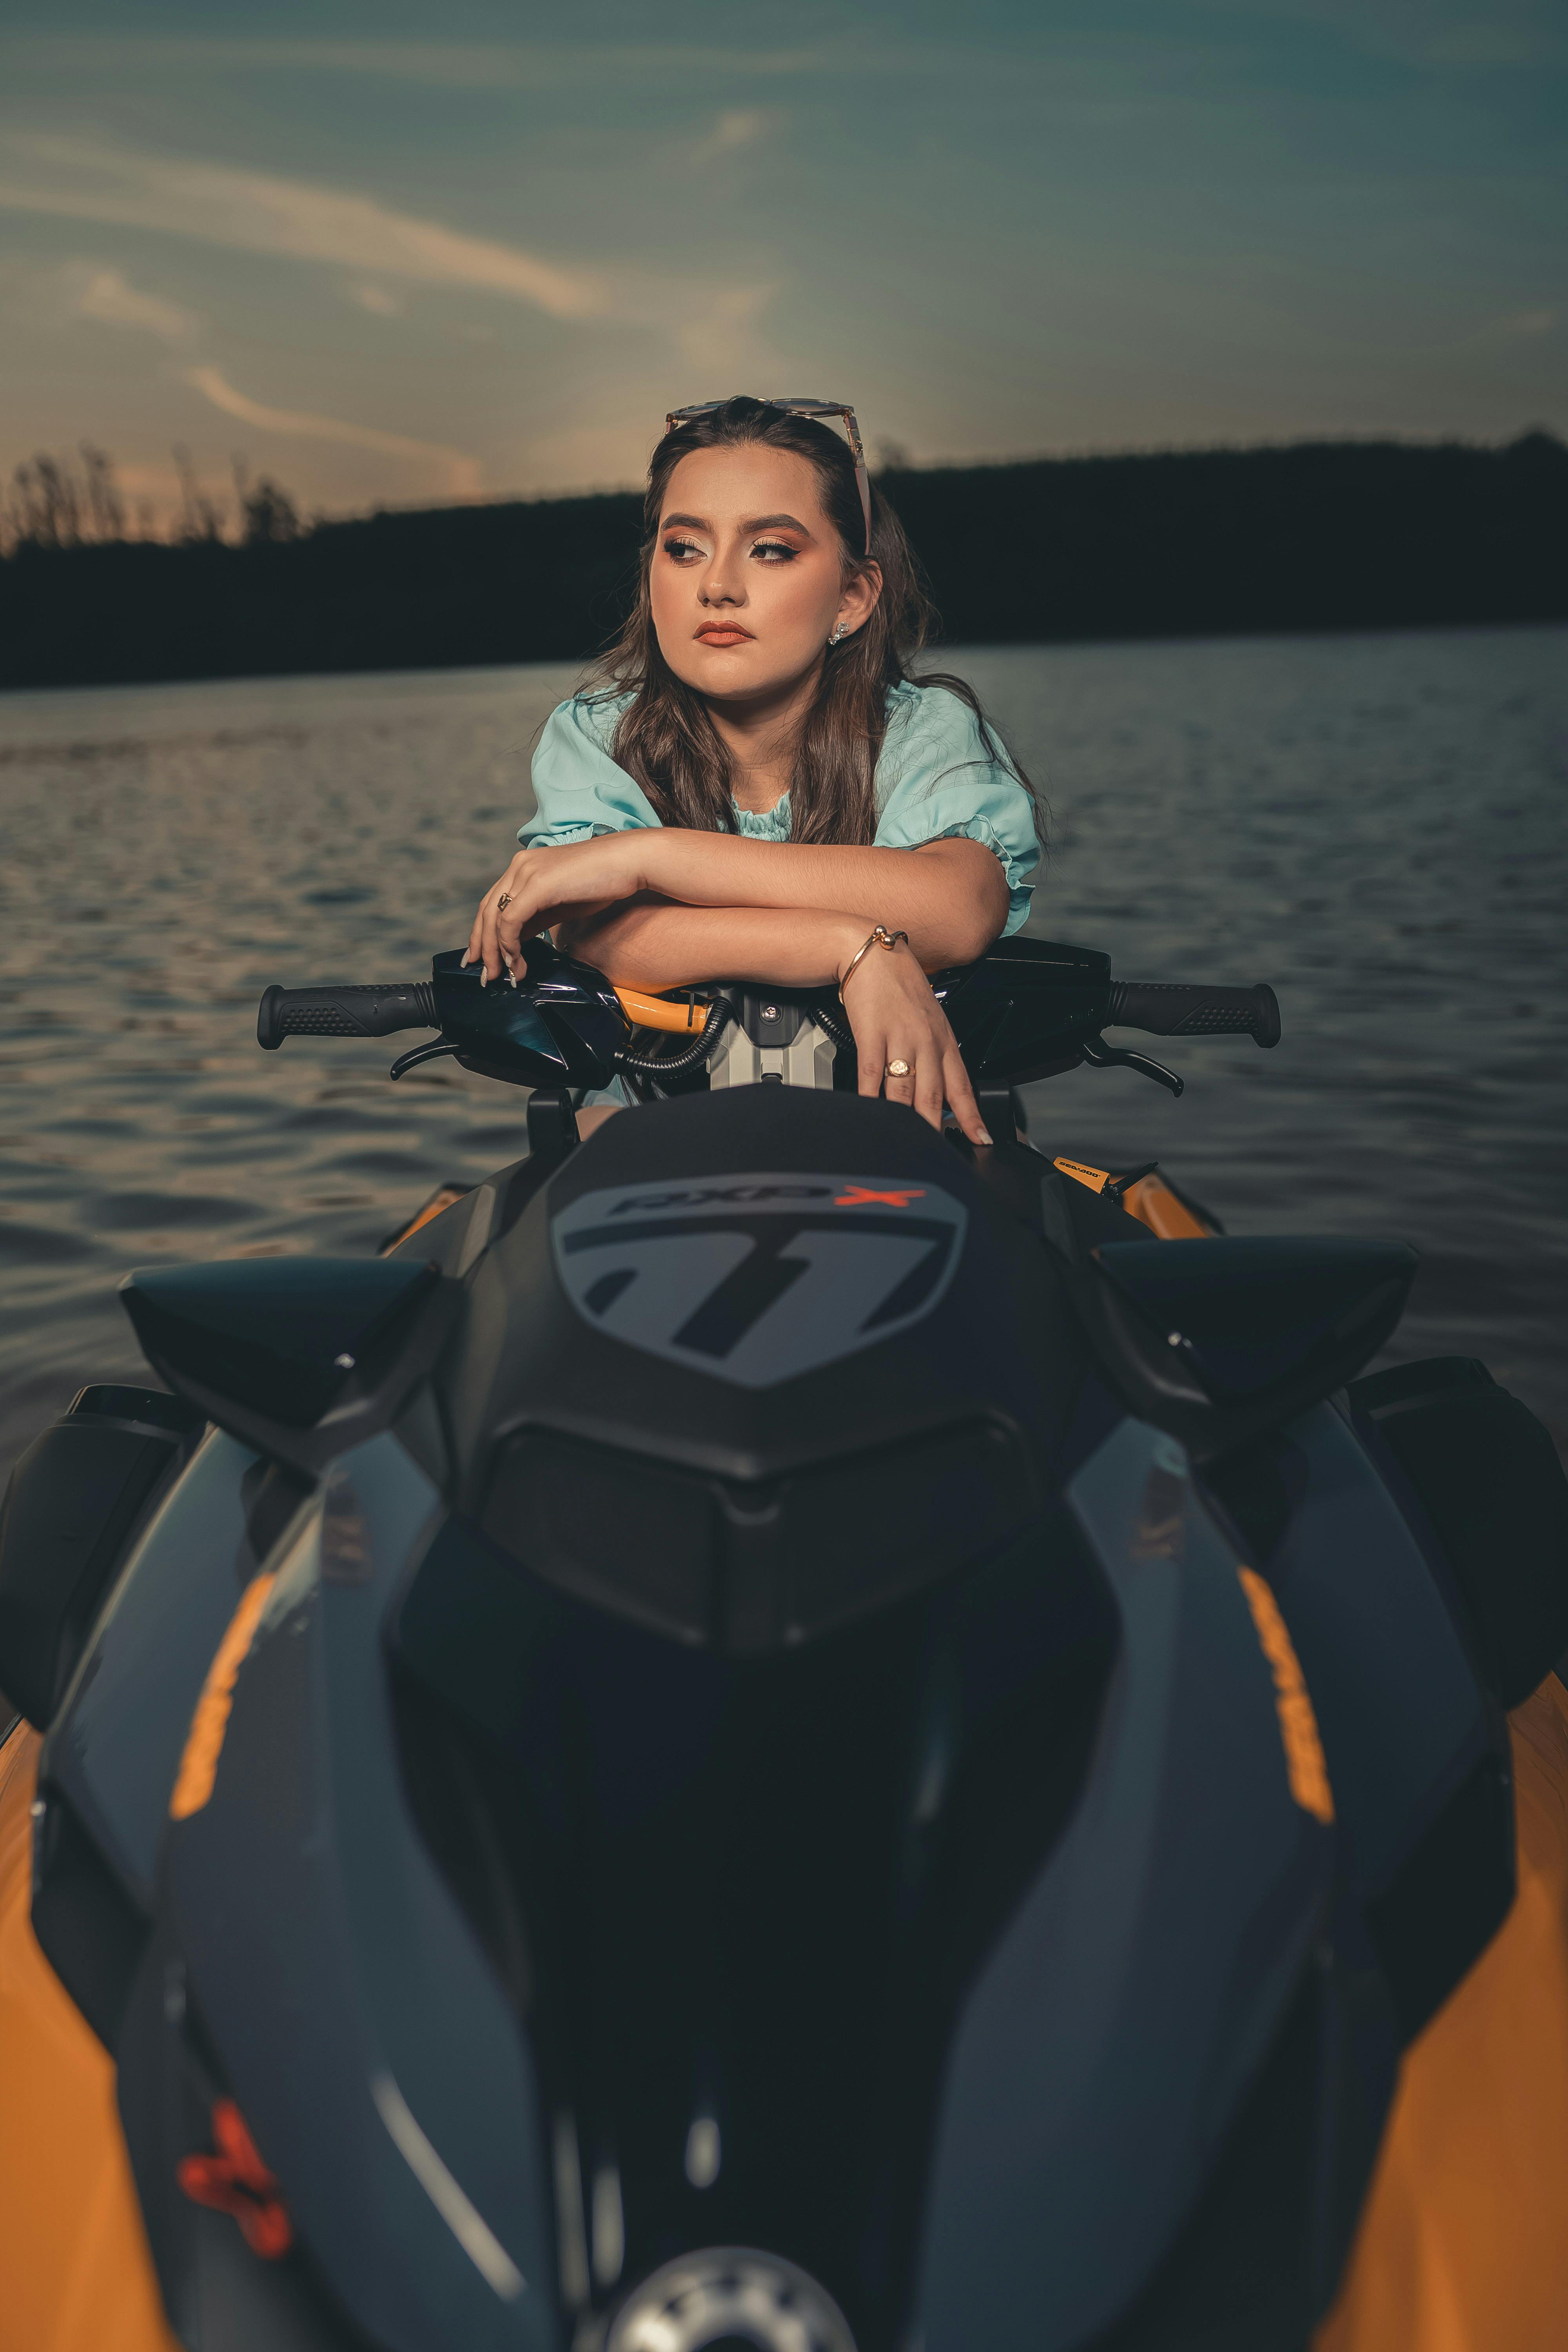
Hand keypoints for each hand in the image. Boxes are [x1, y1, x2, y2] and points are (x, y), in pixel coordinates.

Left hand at [467, 835, 650, 978]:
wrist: (629, 863)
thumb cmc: (603, 882)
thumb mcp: (561, 904)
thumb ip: (536, 919)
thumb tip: (517, 941)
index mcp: (524, 867)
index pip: (492, 902)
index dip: (483, 933)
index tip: (483, 959)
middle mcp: (520, 866)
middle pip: (487, 910)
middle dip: (482, 946)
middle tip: (486, 975)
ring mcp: (527, 873)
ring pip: (494, 917)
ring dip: (495, 951)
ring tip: (504, 975)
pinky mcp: (538, 885)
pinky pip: (511, 921)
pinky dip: (509, 945)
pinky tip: (517, 962)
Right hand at [840, 934, 991, 1144]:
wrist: (875, 956)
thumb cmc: (901, 989)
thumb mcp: (930, 1021)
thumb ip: (936, 1056)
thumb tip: (939, 1092)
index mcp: (944, 1040)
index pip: (962, 1085)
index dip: (972, 1115)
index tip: (981, 1139)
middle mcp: (926, 1041)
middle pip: (933, 1093)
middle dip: (936, 1126)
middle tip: (938, 1152)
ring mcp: (899, 1038)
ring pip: (904, 1088)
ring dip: (906, 1118)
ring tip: (906, 1141)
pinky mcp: (872, 1034)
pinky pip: (871, 1072)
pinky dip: (870, 1096)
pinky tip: (870, 1112)